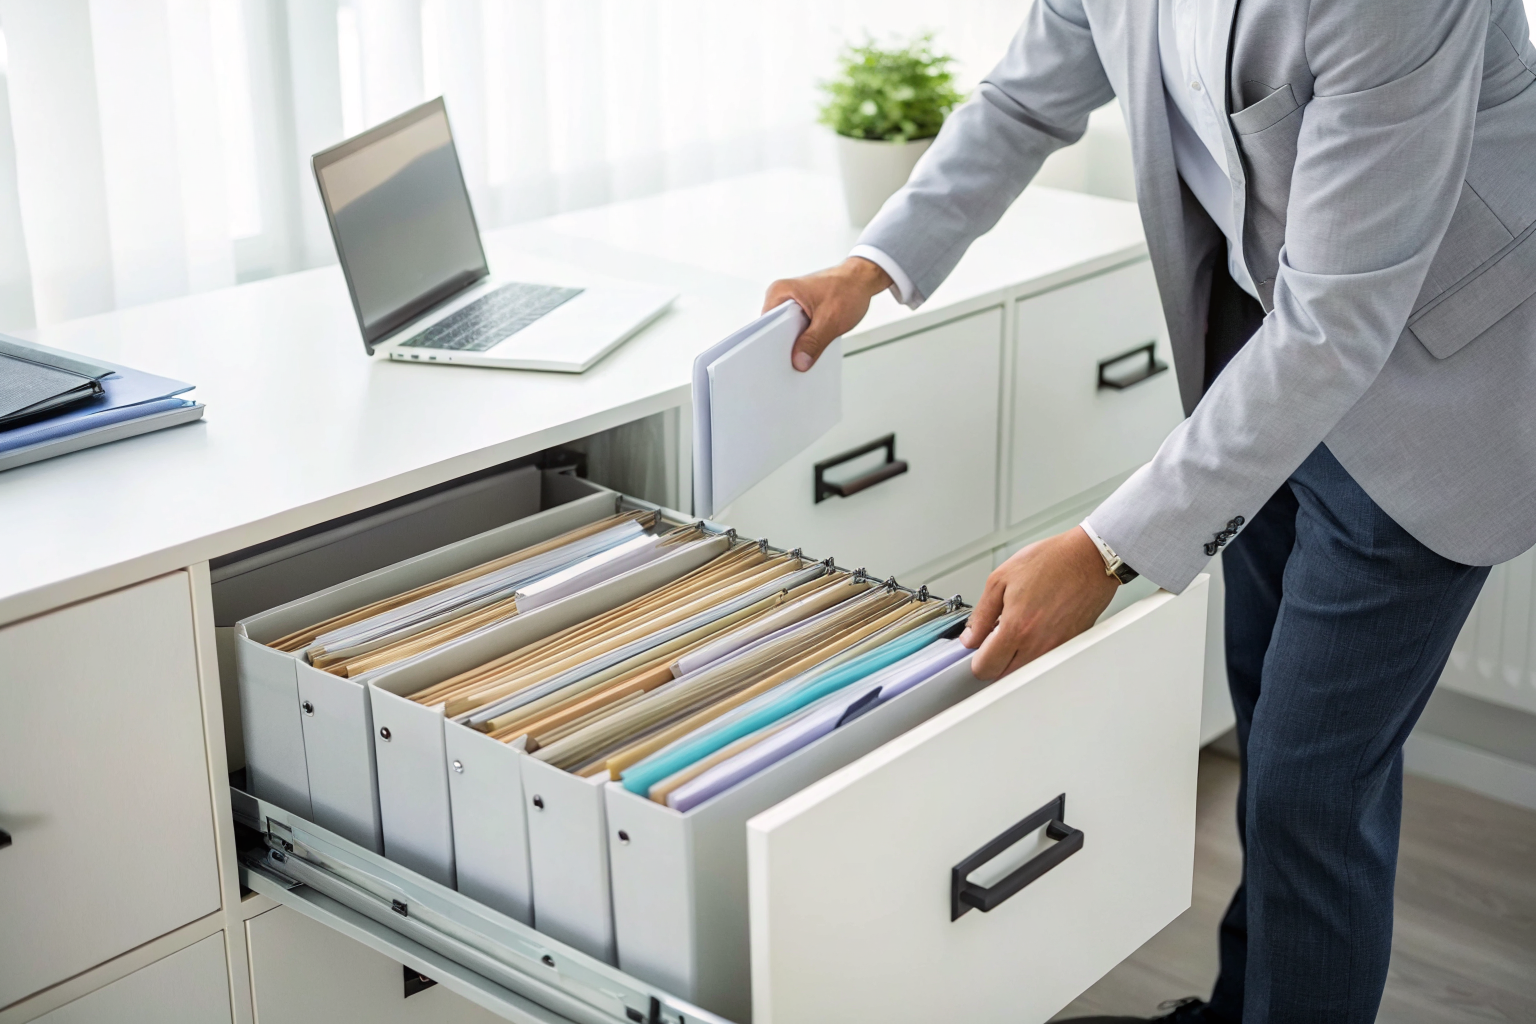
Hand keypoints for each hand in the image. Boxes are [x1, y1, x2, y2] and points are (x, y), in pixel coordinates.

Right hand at [763, 257, 891, 370]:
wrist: (862, 279)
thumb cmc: (848, 289)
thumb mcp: (830, 320)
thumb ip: (813, 342)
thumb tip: (799, 361)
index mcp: (781, 292)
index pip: (765, 325)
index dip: (771, 345)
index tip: (780, 361)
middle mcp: (781, 295)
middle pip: (773, 330)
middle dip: (785, 346)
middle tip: (797, 360)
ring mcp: (790, 303)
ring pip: (785, 332)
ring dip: (796, 343)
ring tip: (807, 353)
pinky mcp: (799, 309)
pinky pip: (795, 330)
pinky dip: (803, 339)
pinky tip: (813, 347)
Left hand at [960, 527, 1119, 681]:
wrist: (1089, 559)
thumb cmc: (1052, 561)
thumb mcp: (1001, 579)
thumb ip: (981, 615)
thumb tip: (970, 638)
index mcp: (1017, 629)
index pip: (986, 668)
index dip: (977, 658)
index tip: (978, 646)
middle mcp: (1038, 645)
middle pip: (1005, 676)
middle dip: (995, 660)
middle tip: (995, 637)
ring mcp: (1056, 648)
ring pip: (1025, 671)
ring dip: (1015, 658)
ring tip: (1017, 630)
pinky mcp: (1070, 646)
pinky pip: (1045, 661)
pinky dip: (1035, 651)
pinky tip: (1035, 628)